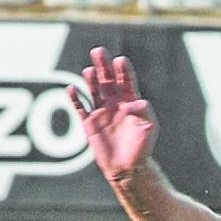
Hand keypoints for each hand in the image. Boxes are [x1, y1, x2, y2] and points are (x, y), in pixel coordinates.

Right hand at [68, 48, 156, 181]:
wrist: (129, 168)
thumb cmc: (142, 148)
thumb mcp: (148, 127)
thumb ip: (143, 111)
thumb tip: (130, 102)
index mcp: (130, 102)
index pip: (126, 81)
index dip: (123, 70)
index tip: (120, 61)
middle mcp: (114, 104)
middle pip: (107, 79)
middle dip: (103, 65)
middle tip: (99, 51)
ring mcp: (101, 112)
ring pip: (93, 89)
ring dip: (90, 79)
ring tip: (89, 70)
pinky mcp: (89, 123)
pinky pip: (79, 108)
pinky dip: (74, 99)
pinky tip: (71, 89)